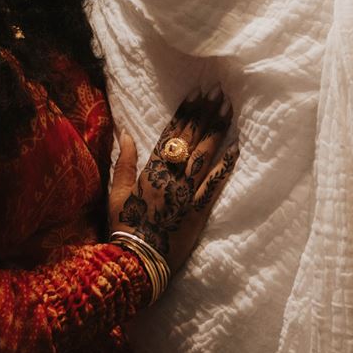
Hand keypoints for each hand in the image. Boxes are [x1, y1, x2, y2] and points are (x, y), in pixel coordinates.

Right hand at [108, 89, 237, 273]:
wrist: (136, 261)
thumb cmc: (123, 228)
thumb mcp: (116, 193)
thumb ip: (124, 162)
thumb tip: (125, 133)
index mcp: (149, 171)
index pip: (171, 135)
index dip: (185, 112)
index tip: (197, 93)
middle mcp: (169, 178)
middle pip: (190, 139)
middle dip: (205, 113)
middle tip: (218, 90)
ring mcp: (185, 193)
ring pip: (204, 155)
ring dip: (217, 130)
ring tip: (228, 108)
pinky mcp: (198, 211)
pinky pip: (214, 185)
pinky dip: (226, 166)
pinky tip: (237, 148)